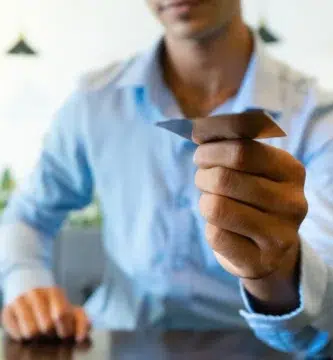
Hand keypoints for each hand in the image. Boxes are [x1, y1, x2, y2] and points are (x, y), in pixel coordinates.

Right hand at [1, 287, 90, 342]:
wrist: (28, 295)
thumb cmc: (53, 309)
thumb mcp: (70, 311)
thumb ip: (81, 320)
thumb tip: (82, 335)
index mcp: (55, 292)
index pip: (62, 314)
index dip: (66, 329)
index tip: (66, 334)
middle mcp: (37, 293)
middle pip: (47, 325)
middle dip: (52, 333)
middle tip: (51, 332)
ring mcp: (21, 301)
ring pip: (31, 332)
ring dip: (37, 336)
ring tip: (39, 331)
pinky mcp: (7, 311)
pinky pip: (17, 334)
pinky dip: (22, 337)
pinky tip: (25, 330)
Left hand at [194, 139, 306, 281]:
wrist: (269, 248)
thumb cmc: (252, 198)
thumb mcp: (250, 168)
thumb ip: (230, 145)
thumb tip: (200, 130)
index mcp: (291, 171)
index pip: (242, 150)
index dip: (211, 149)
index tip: (201, 155)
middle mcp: (292, 203)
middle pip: (224, 178)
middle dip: (203, 176)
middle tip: (204, 180)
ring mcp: (279, 235)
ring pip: (215, 207)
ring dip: (204, 201)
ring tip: (212, 202)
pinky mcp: (259, 260)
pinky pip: (215, 235)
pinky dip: (210, 228)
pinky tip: (223, 229)